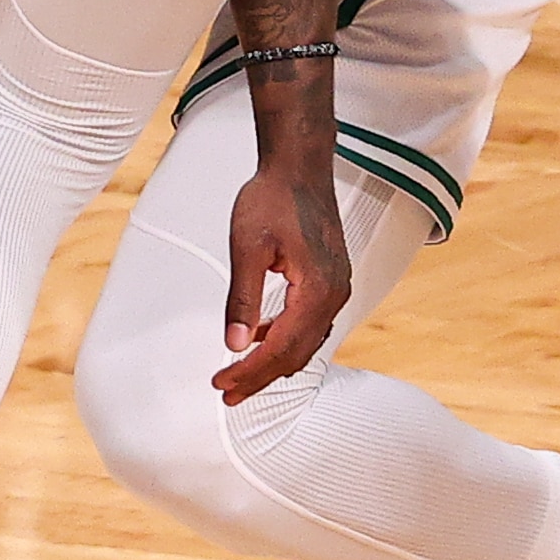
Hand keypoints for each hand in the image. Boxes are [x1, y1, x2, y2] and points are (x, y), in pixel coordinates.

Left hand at [213, 154, 346, 402]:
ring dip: (273, 362)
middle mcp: (335, 294)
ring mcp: (337, 288)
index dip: (250, 371)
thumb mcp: (247, 248)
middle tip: (226, 391)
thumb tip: (236, 343)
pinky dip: (286, 340)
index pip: (282, 348)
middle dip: (260, 376)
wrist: (299, 168)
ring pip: (306, 343)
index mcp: (318, 290)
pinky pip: (310, 324)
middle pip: (297, 353)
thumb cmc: (274, 198)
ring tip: (239, 375)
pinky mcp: (331, 281)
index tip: (222, 382)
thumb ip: (243, 299)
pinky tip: (260, 338)